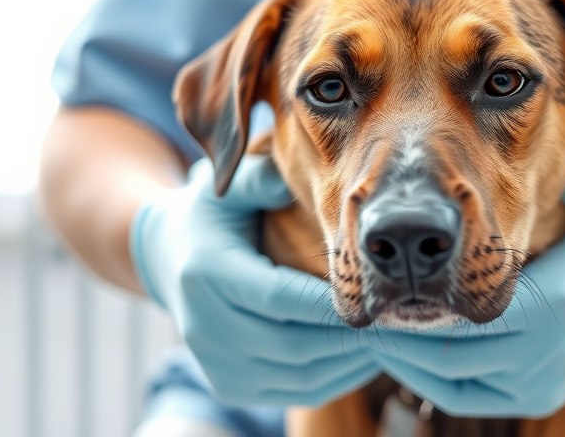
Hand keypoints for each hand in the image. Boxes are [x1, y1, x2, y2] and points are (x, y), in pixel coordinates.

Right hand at [131, 156, 380, 406]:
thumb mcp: (230, 187)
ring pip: (299, 375)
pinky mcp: (229, 386)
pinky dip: (336, 378)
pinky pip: (295, 392)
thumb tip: (295, 172)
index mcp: (207, 273)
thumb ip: (261, 178)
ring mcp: (215, 364)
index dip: (327, 300)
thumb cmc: (215, 215)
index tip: (373, 291)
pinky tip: (364, 354)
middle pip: (292, 343)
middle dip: (348, 334)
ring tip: (389, 336)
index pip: (278, 296)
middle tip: (395, 318)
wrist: (168, 260)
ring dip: (350, 361)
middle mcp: (204, 327)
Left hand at [373, 160, 564, 416]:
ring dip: (406, 355)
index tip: (384, 272)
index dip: (419, 294)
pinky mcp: (539, 400)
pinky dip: (429, 379)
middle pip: (447, 350)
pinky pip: (467, 399)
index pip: (469, 304)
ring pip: (448, 379)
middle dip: (399, 329)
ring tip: (374, 322)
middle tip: (363, 300)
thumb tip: (550, 145)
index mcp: (561, 300)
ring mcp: (542, 382)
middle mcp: (547, 351)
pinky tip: (405, 351)